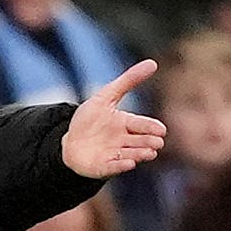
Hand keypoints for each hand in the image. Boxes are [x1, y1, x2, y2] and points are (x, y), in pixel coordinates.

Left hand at [60, 59, 166, 177]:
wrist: (69, 142)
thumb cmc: (89, 119)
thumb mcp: (105, 96)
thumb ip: (128, 81)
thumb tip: (153, 63)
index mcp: (126, 124)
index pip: (142, 125)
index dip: (151, 127)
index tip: (161, 130)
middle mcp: (124, 141)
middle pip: (140, 141)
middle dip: (149, 142)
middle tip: (157, 142)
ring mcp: (115, 155)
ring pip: (131, 154)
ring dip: (140, 154)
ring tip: (149, 152)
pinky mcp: (103, 167)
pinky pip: (113, 167)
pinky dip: (121, 166)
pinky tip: (129, 163)